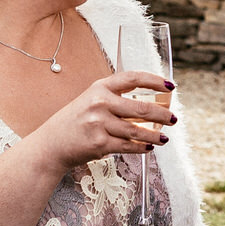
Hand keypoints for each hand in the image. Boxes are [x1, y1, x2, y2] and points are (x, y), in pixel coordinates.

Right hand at [31, 71, 177, 169]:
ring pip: (137, 130)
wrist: (51, 144)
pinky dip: (142, 147)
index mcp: (99, 87)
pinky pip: (128, 146)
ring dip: (155, 135)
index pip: (133, 78)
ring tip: (164, 138)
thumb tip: (149, 107)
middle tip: (173, 119)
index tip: (170, 86)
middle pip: (141, 108)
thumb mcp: (91, 101)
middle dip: (162, 114)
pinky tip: (148, 147)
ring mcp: (99, 124)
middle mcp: (100, 103)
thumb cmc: (75, 122)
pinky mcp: (100, 143)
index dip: (155, 81)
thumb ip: (115, 100)